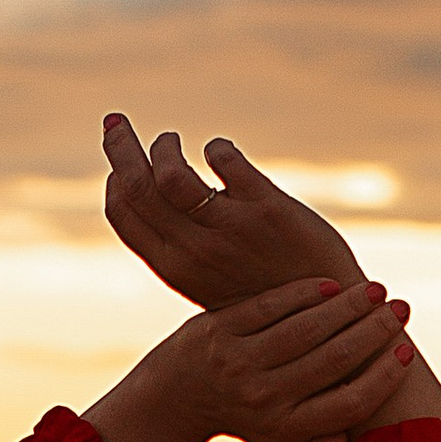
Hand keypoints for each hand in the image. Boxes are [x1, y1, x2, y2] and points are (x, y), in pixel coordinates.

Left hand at [85, 276, 412, 441]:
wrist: (176, 397)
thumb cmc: (245, 415)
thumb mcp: (278, 439)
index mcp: (283, 429)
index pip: (348, 404)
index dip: (383, 378)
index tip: (406, 351)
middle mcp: (262, 398)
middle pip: (334, 361)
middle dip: (374, 332)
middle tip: (401, 309)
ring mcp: (238, 362)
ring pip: (306, 329)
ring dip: (348, 306)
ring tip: (375, 291)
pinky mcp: (219, 329)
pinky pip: (271, 306)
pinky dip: (305, 293)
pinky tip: (332, 284)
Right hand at [102, 114, 363, 308]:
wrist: (327, 319)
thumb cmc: (264, 296)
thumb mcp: (210, 281)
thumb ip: (183, 248)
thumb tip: (162, 200)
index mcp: (175, 268)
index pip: (124, 213)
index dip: (115, 180)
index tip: (118, 163)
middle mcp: (195, 250)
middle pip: (136, 185)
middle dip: (119, 146)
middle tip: (113, 121)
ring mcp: (231, 229)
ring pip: (171, 172)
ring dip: (164, 145)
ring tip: (171, 139)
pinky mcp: (268, 209)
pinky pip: (224, 159)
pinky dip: (216, 146)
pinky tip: (219, 150)